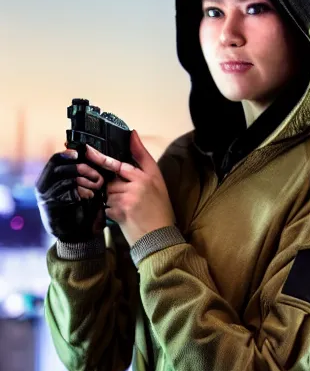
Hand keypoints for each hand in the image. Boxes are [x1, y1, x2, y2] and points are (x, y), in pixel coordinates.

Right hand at [35, 149, 105, 242]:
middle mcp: (44, 186)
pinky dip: (81, 193)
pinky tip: (90, 195)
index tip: (78, 153)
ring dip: (84, 181)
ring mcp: (46, 198)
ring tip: (97, 184)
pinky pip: (67, 195)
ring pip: (64, 181)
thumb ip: (79, 172)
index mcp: (49, 178)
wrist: (76, 233)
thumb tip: (89, 154)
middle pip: (59, 169)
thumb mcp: (78, 186)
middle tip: (96, 174)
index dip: (66, 155)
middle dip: (80, 168)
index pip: (54, 161)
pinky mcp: (52, 208)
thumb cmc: (80, 207)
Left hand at [84, 130, 175, 246]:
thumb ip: (143, 157)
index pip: (121, 162)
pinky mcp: (120, 210)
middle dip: (113, 187)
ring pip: (108, 192)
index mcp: (148, 175)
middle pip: (111, 179)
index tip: (88, 151)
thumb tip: (132, 133)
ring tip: (129, 208)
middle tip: (128, 198)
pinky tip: (125, 216)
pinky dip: (112, 211)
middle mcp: (139, 184)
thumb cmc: (159, 208)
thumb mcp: (157, 180)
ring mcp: (128, 197)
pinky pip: (107, 205)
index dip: (102, 157)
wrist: (159, 236)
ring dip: (112, 200)